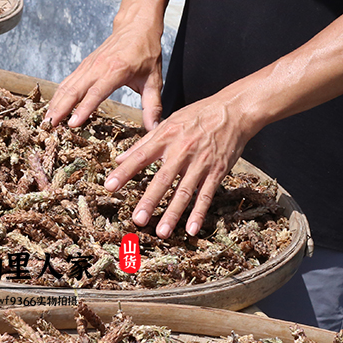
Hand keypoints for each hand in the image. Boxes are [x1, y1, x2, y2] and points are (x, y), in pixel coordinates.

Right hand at [45, 20, 163, 131]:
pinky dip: (58, 95)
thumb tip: (155, 127)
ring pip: (67, 86)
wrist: (136, 26)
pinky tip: (52, 107)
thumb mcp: (154, 79)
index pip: (96, 92)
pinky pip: (67, 81)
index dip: (84, 109)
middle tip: (49, 126)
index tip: (73, 123)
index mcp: (116, 70)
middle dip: (60, 109)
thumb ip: (152, 105)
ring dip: (55, 103)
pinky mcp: (83, 66)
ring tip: (46, 121)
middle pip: (74, 90)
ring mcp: (88, 65)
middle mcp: (98, 67)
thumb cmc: (146, 52)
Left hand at [103, 93, 256, 237]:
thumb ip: (143, 142)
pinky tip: (191, 229)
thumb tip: (119, 158)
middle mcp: (182, 151)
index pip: (140, 157)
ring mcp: (201, 163)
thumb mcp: (168, 123)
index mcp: (165, 138)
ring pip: (185, 192)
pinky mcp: (217, 171)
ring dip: (173, 213)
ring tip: (161, 232)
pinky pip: (206, 195)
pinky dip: (199, 213)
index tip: (109, 186)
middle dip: (150, 201)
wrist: (234, 110)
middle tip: (138, 220)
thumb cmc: (197, 115)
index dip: (124, 172)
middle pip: (163, 179)